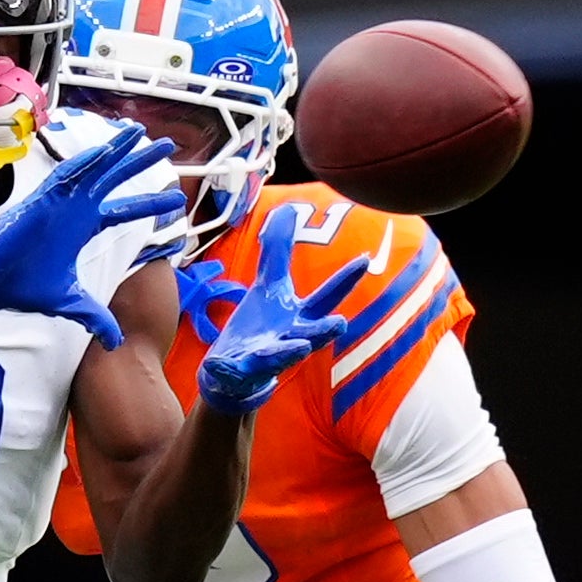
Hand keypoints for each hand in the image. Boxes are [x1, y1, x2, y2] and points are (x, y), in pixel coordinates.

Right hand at [0, 123, 183, 343]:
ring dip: (117, 150)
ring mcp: (59, 200)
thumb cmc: (19, 284)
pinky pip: (65, 176)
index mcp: (82, 227)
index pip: (123, 210)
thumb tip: (116, 342)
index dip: (149, 204)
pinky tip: (105, 150)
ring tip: (141, 132)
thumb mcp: (68, 302)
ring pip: (94, 167)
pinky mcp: (41, 200)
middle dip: (141, 162)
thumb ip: (94, 316)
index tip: (174, 200)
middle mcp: (75, 208)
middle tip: (169, 147)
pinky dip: (84, 163)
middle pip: (115, 178)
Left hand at [195, 201, 365, 412]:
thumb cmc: (262, 325)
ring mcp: (265, 358)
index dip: (346, 279)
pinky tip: (216, 363)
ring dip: (288, 352)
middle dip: (324, 330)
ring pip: (280, 357)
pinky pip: (233, 371)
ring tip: (299, 348)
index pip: (327, 297)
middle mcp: (290, 339)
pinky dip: (226, 368)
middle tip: (340, 322)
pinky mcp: (239, 371)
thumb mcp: (269, 284)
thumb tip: (288, 209)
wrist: (235, 370)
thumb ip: (278, 250)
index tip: (364, 260)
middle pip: (312, 335)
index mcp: (300, 318)